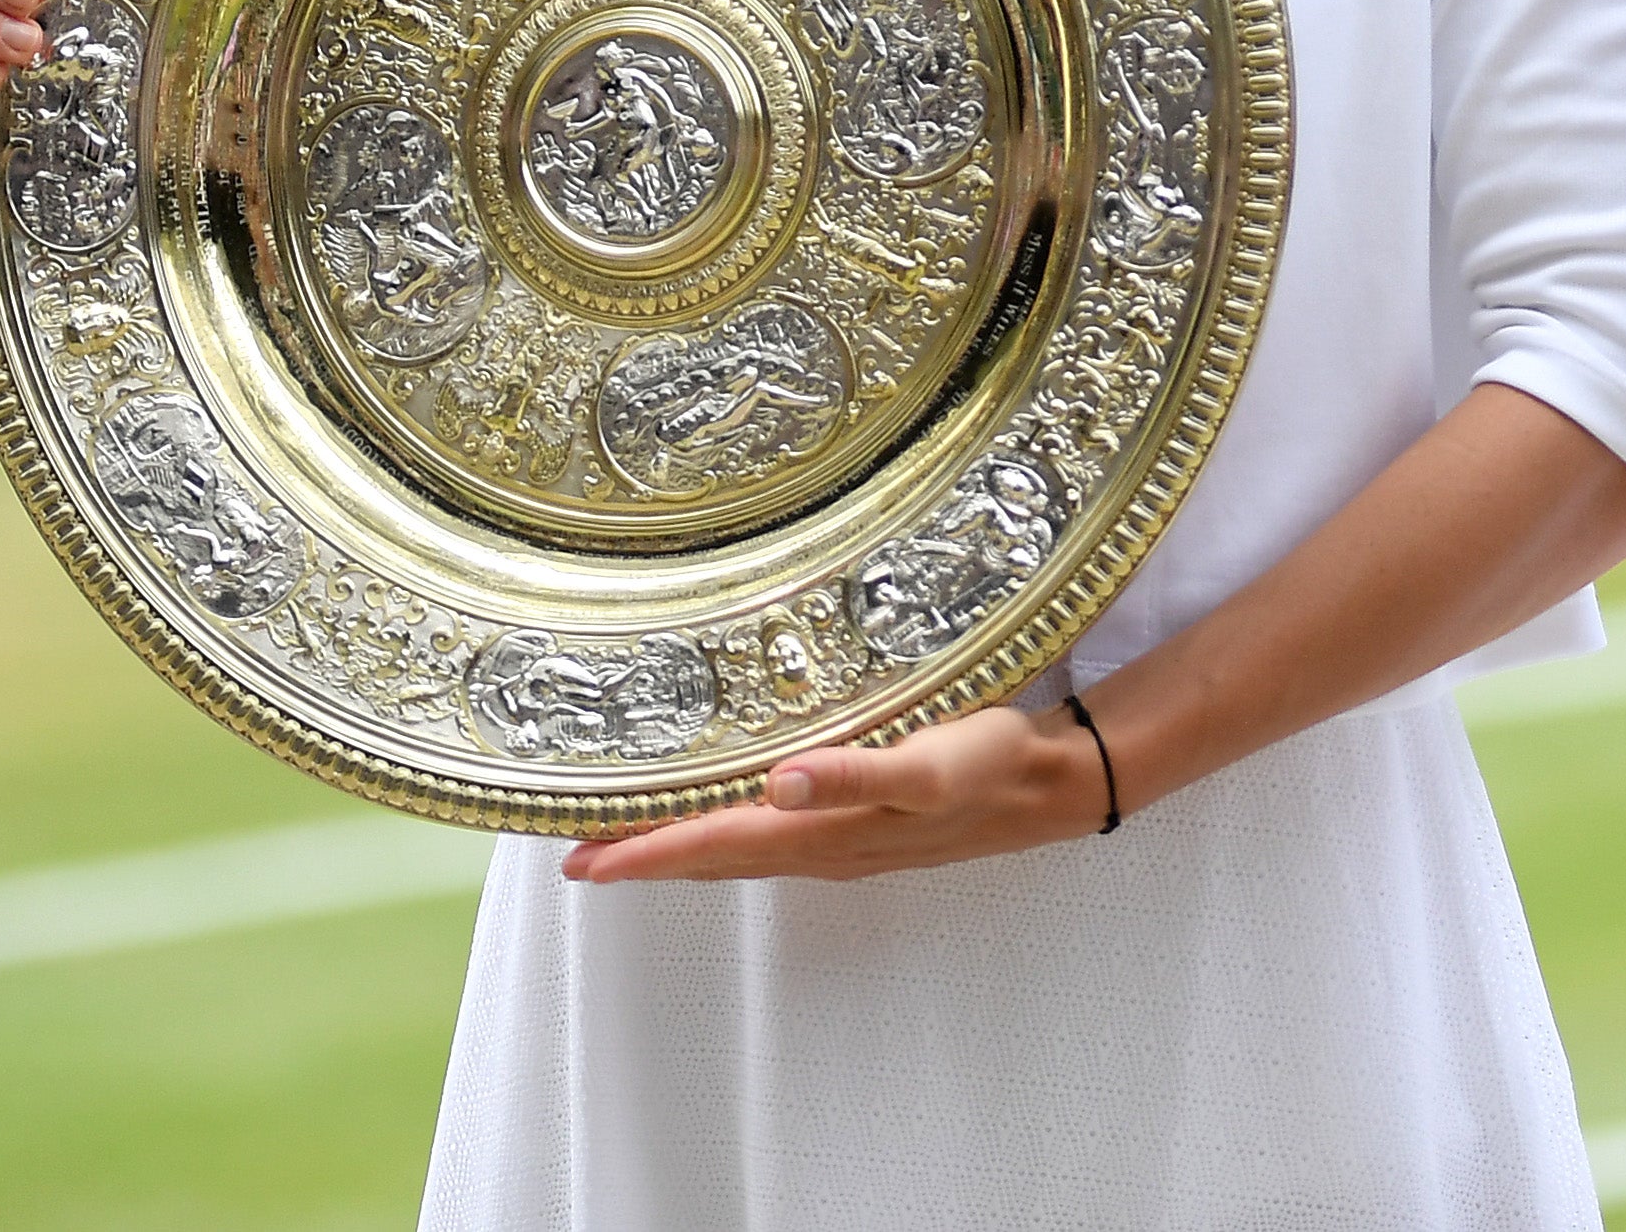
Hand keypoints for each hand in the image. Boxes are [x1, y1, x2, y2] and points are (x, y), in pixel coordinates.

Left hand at [558, 706, 1111, 883]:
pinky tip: (722, 819)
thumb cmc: (990, 762)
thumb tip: (778, 783)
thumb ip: (855, 773)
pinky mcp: (857, 827)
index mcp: (824, 830)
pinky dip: (726, 837)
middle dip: (644, 859)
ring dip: (680, 852)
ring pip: (737, 855)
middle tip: (576, 856)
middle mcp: (820, 845)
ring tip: (625, 844)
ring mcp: (839, 842)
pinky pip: (769, 842)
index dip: (644, 854)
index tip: (580, 863)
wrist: (1050, 783)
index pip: (714, 846)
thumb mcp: (931, 762)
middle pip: (712, 859)